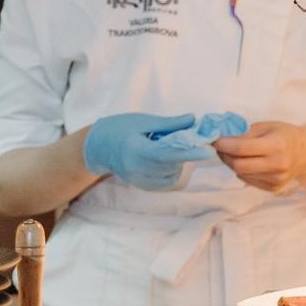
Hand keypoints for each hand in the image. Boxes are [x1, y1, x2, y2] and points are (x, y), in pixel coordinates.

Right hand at [83, 111, 220, 190]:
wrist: (97, 146)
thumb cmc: (119, 128)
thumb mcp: (143, 121)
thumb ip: (169, 123)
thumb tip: (193, 120)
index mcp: (134, 151)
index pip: (166, 154)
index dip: (188, 152)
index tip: (208, 150)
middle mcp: (136, 170)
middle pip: (172, 165)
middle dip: (186, 152)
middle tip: (189, 138)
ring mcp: (138, 181)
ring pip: (172, 174)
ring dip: (179, 161)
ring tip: (167, 146)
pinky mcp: (143, 186)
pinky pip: (167, 181)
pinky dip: (173, 169)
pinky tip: (167, 158)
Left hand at [211, 121, 305, 193]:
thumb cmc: (284, 135)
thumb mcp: (266, 126)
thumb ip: (243, 132)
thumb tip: (220, 138)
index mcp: (277, 145)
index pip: (242, 148)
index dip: (223, 144)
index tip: (213, 139)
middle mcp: (278, 164)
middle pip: (238, 165)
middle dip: (224, 155)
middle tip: (221, 147)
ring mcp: (276, 178)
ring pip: (240, 173)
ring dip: (232, 163)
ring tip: (237, 153)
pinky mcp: (273, 187)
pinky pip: (247, 180)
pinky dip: (242, 171)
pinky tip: (250, 163)